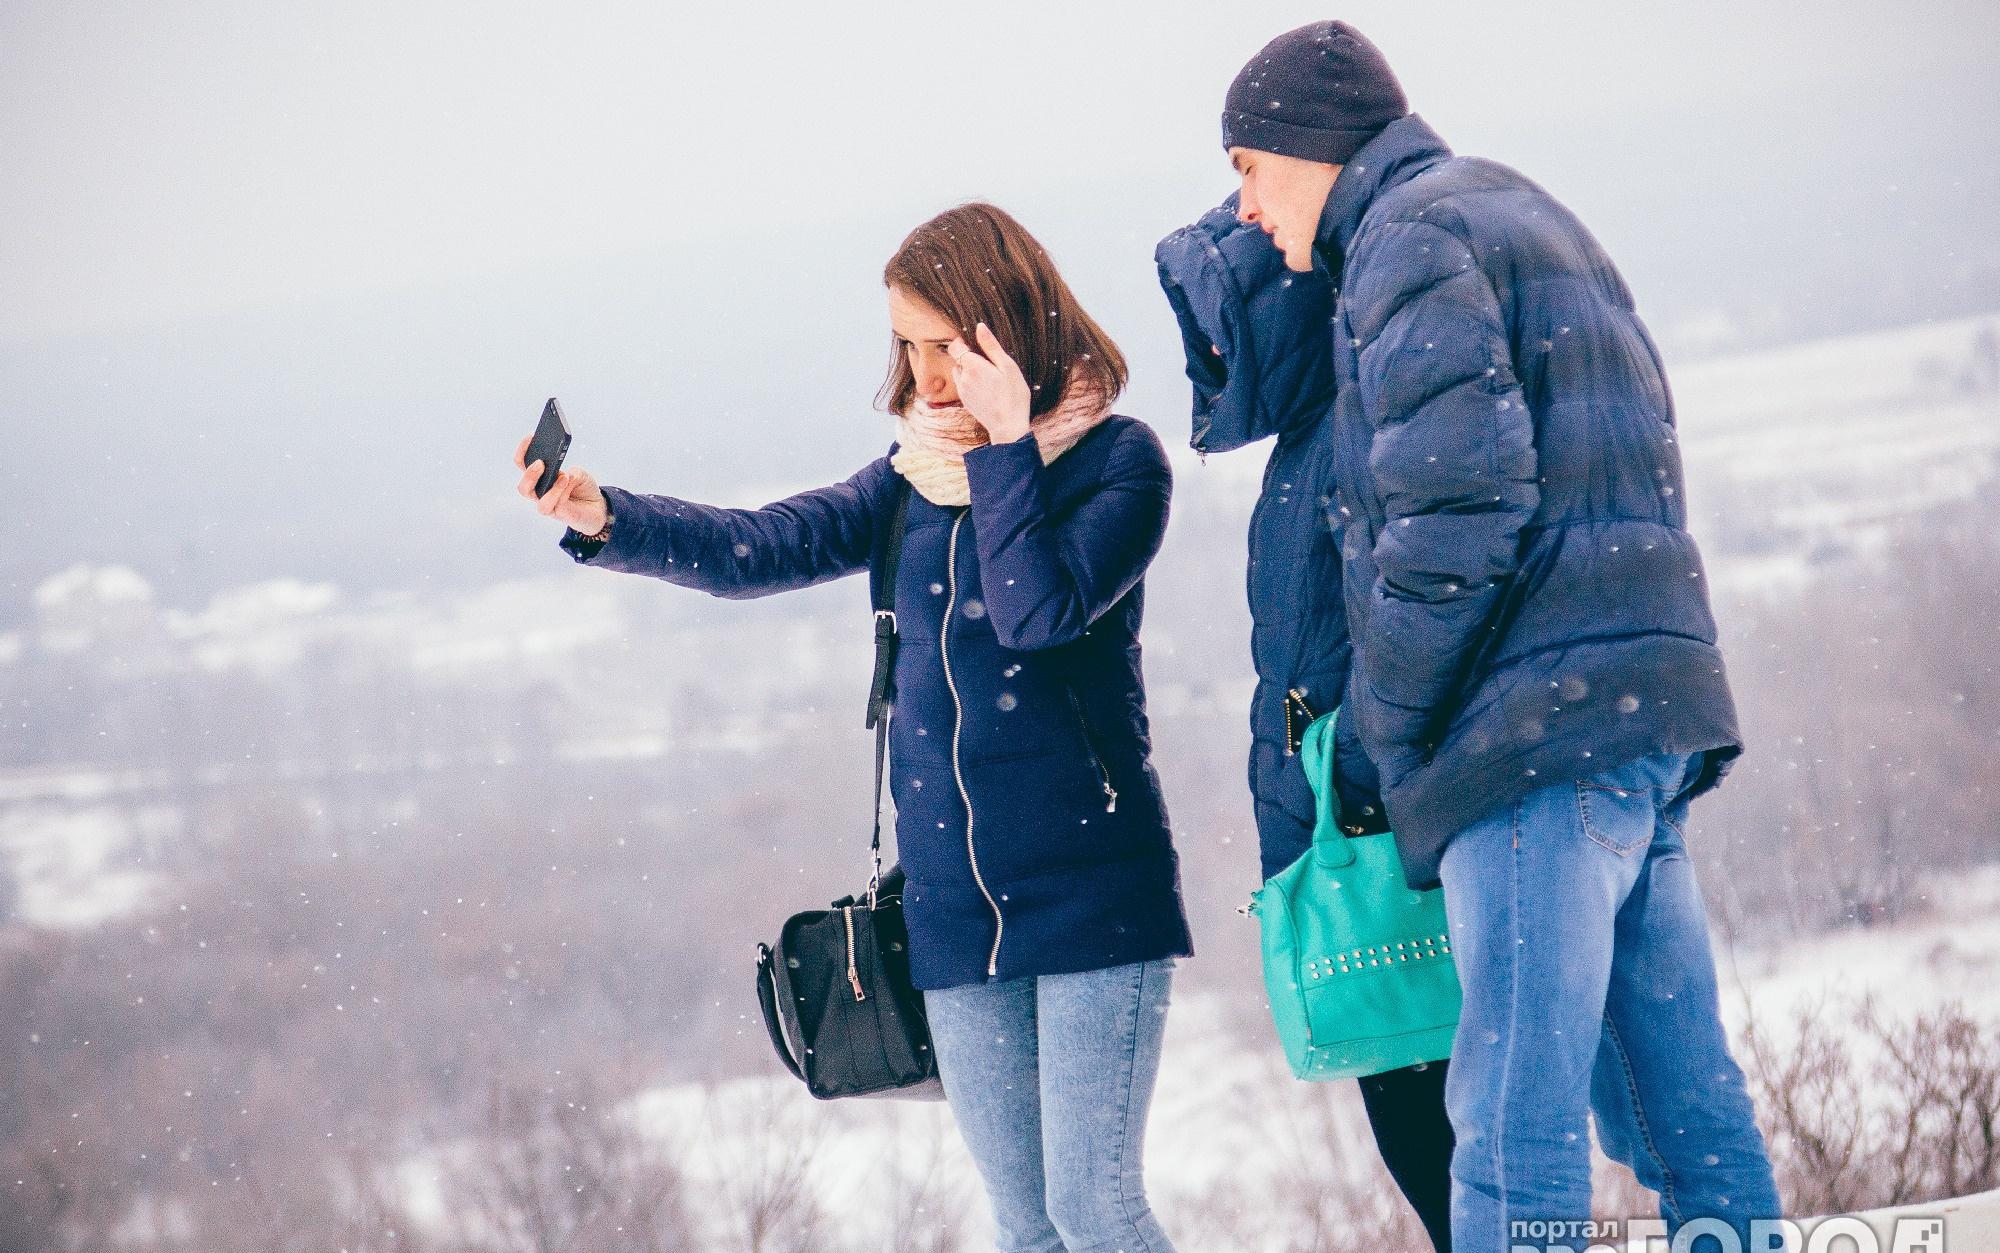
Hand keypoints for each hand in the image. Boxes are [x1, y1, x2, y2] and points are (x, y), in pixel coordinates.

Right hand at [514, 435, 608, 533]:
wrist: (597, 506)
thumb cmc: (583, 486)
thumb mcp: (579, 472)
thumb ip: (571, 472)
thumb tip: (563, 475)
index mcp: (540, 477)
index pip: (523, 464)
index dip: (523, 450)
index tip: (531, 435)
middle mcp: (539, 492)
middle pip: (523, 486)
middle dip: (529, 473)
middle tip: (540, 462)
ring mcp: (547, 503)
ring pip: (534, 497)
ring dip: (547, 484)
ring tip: (563, 475)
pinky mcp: (557, 513)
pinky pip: (551, 503)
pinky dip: (559, 491)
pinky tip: (568, 481)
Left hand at [948, 323, 1032, 443]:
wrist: (1008, 426)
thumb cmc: (1013, 395)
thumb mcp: (1007, 366)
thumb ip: (991, 345)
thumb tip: (979, 327)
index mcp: (973, 366)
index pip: (955, 347)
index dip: (962, 343)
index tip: (974, 345)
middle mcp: (963, 378)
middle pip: (957, 360)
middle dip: (968, 358)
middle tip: (988, 364)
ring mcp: (962, 391)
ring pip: (959, 373)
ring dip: (968, 371)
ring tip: (988, 377)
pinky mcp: (965, 401)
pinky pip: (962, 385)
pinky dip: (970, 383)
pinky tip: (987, 389)